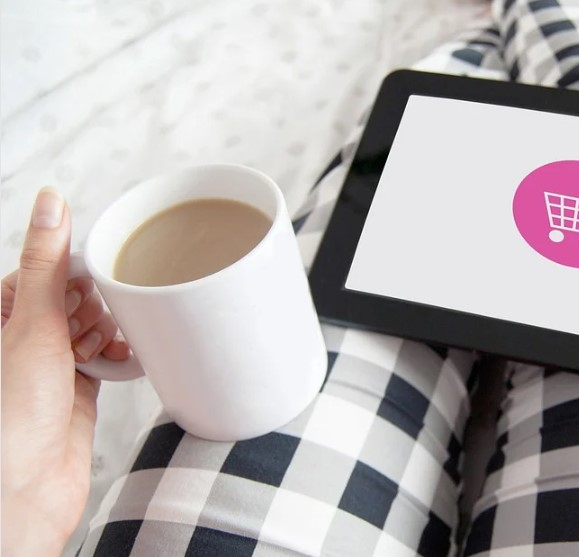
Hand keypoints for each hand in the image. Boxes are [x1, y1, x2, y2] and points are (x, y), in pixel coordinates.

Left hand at [1, 188, 128, 555]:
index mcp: (0, 316)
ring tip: (97, 352)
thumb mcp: (31, 324)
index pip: (43, 271)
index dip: (70, 276)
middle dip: (91, 308)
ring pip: (94, 325)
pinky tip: (123, 359)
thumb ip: (46, 263)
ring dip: (107, 333)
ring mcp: (52, 365)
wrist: (28, 488)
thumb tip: (50, 201)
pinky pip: (108, 355)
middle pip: (73, 297)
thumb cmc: (13, 415)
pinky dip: (119, 355)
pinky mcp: (79, 388)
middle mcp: (23, 338)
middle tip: (83, 331)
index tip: (83, 288)